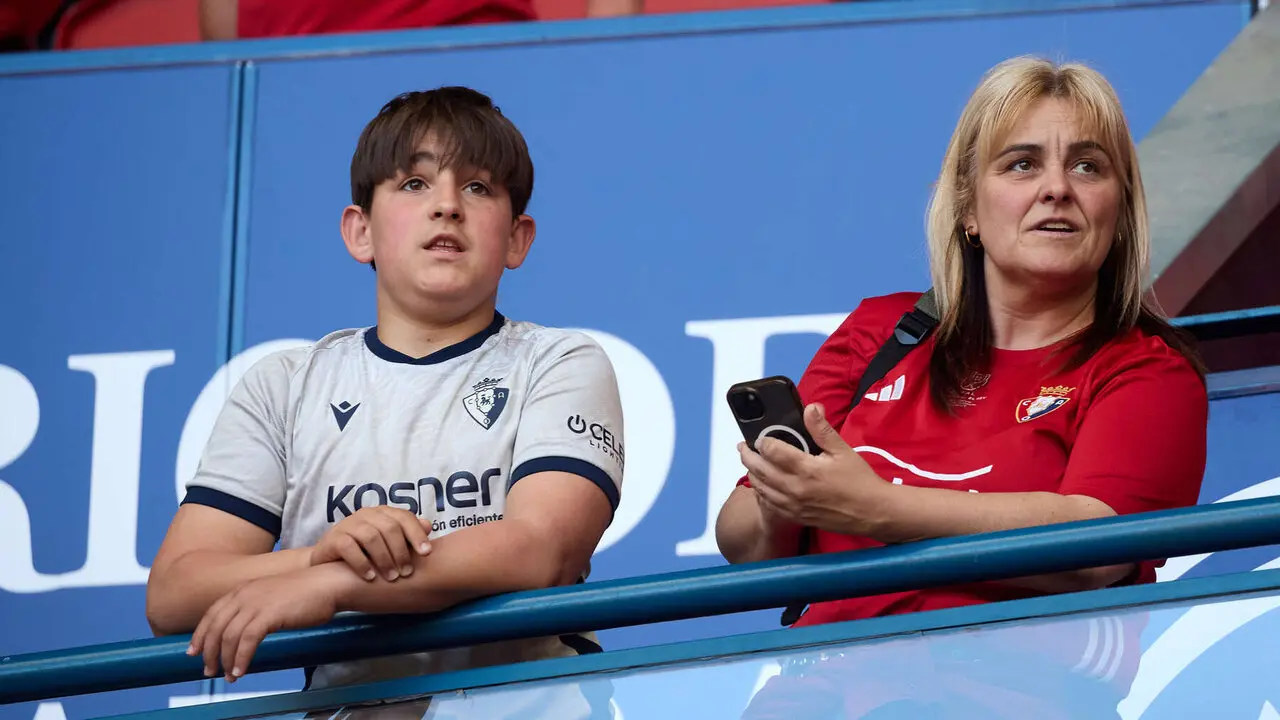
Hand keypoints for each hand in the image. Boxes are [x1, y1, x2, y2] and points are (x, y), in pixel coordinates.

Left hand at [187, 565, 344, 680]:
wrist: (329, 583)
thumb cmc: (308, 592)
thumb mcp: (274, 596)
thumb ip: (258, 607)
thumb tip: (248, 630)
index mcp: (244, 589)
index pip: (213, 613)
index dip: (200, 634)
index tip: (193, 651)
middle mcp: (245, 594)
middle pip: (216, 627)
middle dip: (209, 652)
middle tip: (209, 671)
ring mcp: (256, 603)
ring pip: (229, 636)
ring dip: (226, 660)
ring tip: (229, 676)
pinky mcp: (269, 614)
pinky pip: (247, 641)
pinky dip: (241, 659)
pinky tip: (242, 671)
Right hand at [311, 506, 431, 581]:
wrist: (328, 563)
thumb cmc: (364, 553)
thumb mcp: (387, 543)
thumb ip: (406, 535)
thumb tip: (428, 526)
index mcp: (382, 513)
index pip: (404, 517)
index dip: (417, 534)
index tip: (427, 553)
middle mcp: (366, 514)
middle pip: (389, 527)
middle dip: (401, 551)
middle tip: (407, 572)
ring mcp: (348, 524)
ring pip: (371, 537)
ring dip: (384, 559)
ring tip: (392, 577)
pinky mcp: (333, 538)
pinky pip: (349, 547)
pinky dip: (362, 563)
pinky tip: (370, 578)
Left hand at [738, 403, 890, 536]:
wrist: (872, 512)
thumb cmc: (860, 480)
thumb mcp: (843, 449)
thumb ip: (822, 429)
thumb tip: (810, 407)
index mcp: (806, 469)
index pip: (771, 450)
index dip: (763, 440)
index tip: (761, 436)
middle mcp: (795, 488)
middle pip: (759, 469)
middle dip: (748, 455)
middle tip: (743, 446)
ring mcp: (793, 505)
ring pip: (760, 488)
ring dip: (751, 473)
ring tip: (749, 462)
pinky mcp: (796, 517)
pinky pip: (769, 504)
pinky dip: (761, 492)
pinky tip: (761, 485)